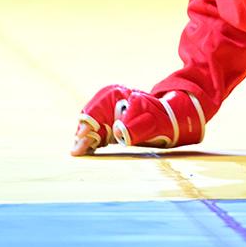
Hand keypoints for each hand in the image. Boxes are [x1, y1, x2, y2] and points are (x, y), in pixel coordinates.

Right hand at [71, 85, 205, 155]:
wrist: (169, 119)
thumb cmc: (160, 117)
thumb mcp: (151, 120)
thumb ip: (135, 126)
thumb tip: (118, 132)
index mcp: (117, 94)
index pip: (97, 108)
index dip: (90, 122)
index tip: (84, 135)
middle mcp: (109, 101)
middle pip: (90, 117)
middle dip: (84, 132)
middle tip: (77, 149)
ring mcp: (108, 112)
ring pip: (91, 125)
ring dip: (85, 138)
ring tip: (78, 152)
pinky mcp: (109, 124)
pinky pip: (96, 132)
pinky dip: (91, 141)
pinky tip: (86, 150)